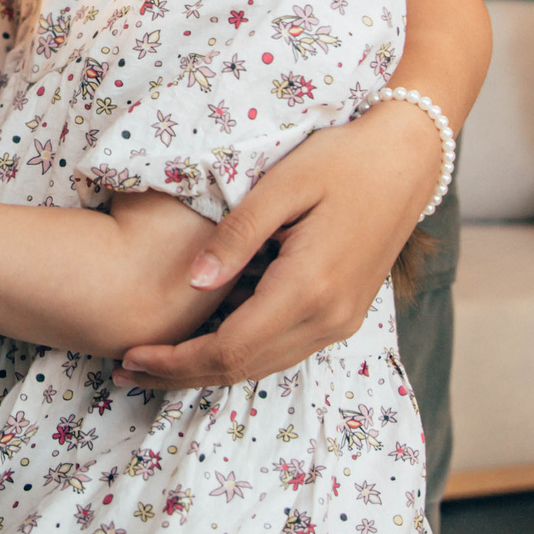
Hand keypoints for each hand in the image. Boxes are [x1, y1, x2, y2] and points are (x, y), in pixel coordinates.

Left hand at [114, 104, 438, 390]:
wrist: (407, 161)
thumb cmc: (341, 160)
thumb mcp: (281, 185)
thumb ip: (237, 236)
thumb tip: (193, 282)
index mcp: (309, 288)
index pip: (229, 348)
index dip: (175, 360)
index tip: (129, 356)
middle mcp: (328, 318)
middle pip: (243, 369)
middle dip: (181, 374)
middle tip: (126, 368)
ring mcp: (340, 322)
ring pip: (264, 366)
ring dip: (208, 371)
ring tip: (155, 363)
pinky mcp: (343, 315)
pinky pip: (283, 350)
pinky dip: (239, 354)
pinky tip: (203, 342)